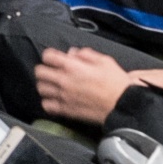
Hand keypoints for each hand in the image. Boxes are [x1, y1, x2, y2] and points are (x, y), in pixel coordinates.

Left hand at [35, 46, 162, 123]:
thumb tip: (73, 53)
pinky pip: (47, 106)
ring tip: (52, 86)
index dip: (50, 56)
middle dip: (44, 69)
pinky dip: (48, 102)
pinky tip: (55, 100)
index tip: (55, 59)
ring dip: (45, 85)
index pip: (47, 56)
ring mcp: (64, 96)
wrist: (123, 105)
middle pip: (39, 72)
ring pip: (41, 89)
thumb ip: (86, 54)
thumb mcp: (104, 60)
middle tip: (51, 72)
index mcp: (73, 66)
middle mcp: (64, 80)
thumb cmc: (116, 82)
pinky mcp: (66, 110)